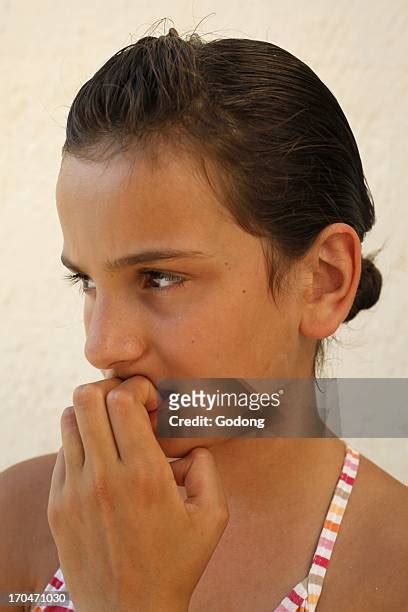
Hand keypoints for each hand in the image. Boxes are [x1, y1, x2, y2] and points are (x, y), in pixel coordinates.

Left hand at [47, 375, 228, 611]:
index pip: (121, 400)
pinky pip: (62, 453)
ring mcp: (73, 491)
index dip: (137, 387)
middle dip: (109, 388)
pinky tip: (102, 462)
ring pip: (69, 420)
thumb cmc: (176, 564)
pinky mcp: (57, 506)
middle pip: (85, 399)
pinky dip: (81, 444)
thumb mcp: (213, 516)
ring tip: (113, 430)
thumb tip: (186, 446)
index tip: (151, 401)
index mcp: (144, 475)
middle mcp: (103, 477)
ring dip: (92, 414)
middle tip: (127, 404)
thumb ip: (208, 468)